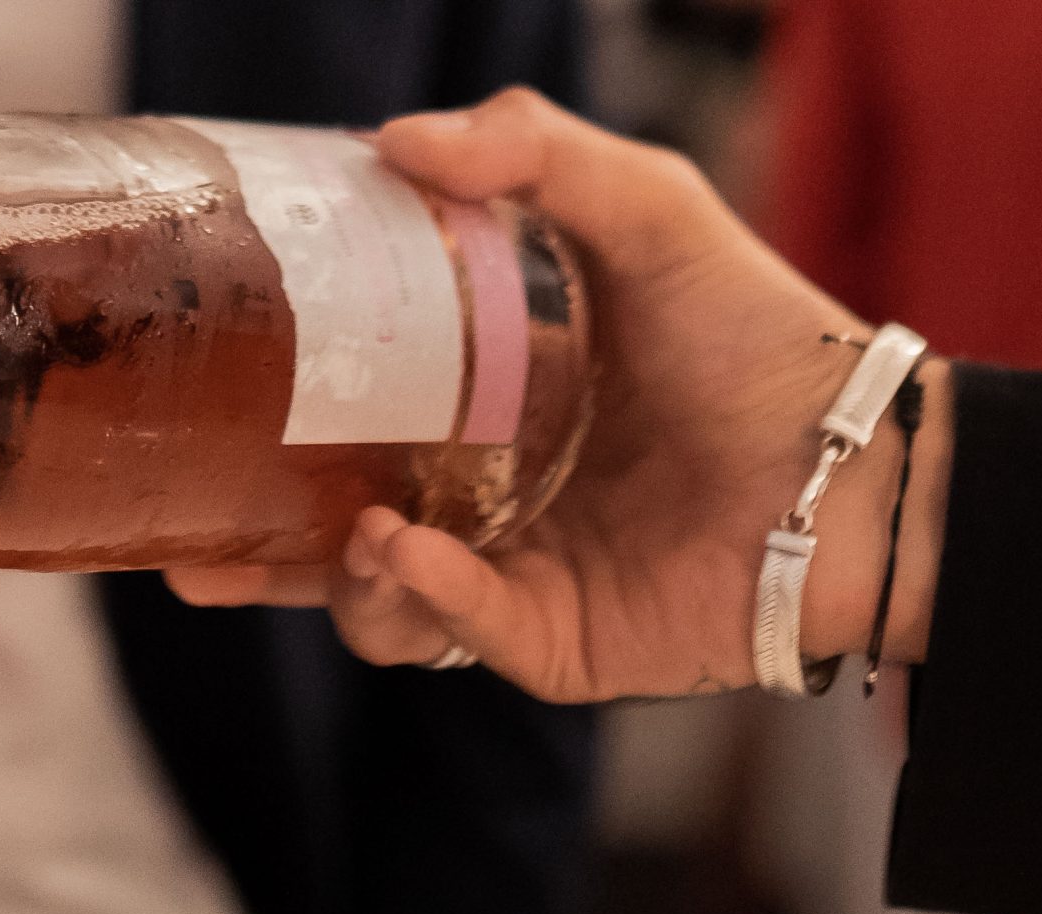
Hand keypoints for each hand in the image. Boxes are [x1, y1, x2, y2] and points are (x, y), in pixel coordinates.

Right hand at [169, 89, 950, 701]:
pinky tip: (399, 548)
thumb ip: (533, 156)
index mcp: (499, 404)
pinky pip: (454, 633)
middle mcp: (493, 497)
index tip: (221, 384)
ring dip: (337, 578)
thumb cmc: (763, 343)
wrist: (855, 470)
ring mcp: (516, 577)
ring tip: (352, 532)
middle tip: (185, 535)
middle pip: (337, 529)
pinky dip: (420, 595)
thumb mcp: (649, 211)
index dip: (287, 412)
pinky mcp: (551, 646)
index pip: (366, 413)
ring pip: (376, 602)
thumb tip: (395, 140)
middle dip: (255, 545)